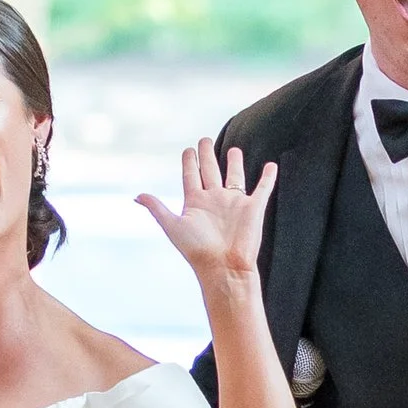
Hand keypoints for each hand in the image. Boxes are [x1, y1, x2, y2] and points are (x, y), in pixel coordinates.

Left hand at [139, 139, 275, 282]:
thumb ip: (157, 208)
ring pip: (235, 177)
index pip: (191, 176)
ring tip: (234, 149)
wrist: (224, 267)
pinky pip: (262, 188)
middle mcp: (215, 200)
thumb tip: (136, 196)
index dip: (189, 162)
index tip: (188, 150)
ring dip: (234, 163)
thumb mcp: (172, 226)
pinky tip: (271, 166)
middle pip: (210, 171)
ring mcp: (234, 203)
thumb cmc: (197, 250)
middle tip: (205, 140)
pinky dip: (268, 177)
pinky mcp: (253, 208)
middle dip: (207, 155)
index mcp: (196, 202)